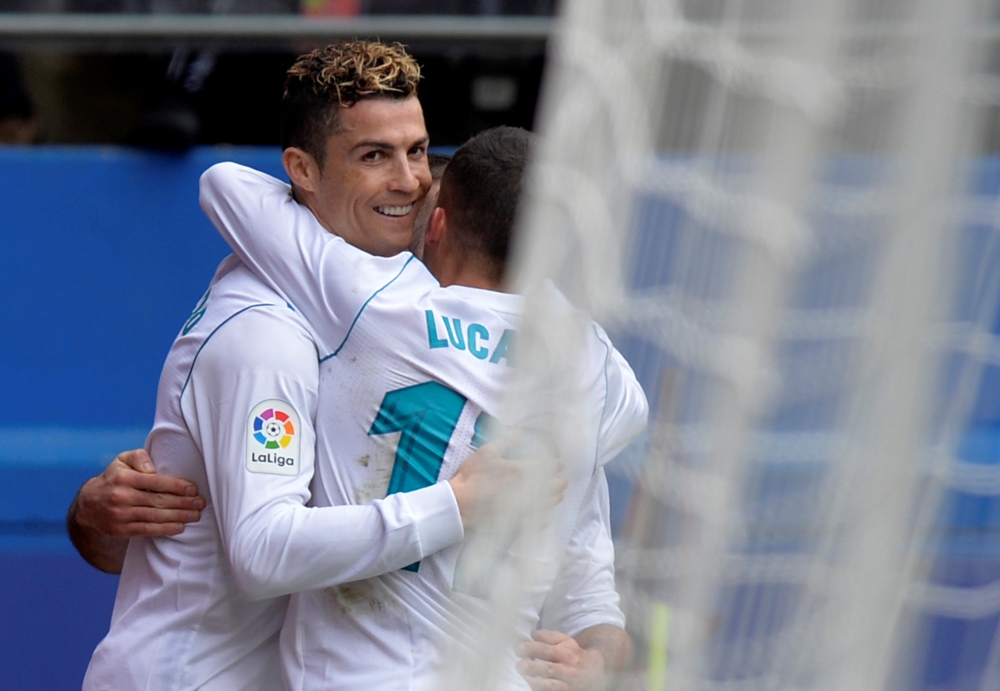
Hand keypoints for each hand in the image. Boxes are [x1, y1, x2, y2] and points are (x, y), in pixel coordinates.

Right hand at [75, 449, 204, 537]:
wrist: (88, 504)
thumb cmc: (114, 477)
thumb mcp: (122, 460)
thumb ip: (139, 457)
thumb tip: (152, 468)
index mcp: (124, 478)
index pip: (155, 482)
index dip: (177, 486)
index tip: (194, 489)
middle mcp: (121, 497)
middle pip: (159, 501)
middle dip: (183, 502)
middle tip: (201, 503)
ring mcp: (121, 515)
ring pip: (156, 516)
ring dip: (179, 516)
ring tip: (196, 515)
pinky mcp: (121, 530)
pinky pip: (147, 530)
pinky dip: (165, 529)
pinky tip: (180, 526)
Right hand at [448, 442, 565, 529]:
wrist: (460, 505)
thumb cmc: (472, 477)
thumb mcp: (487, 452)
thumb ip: (506, 440)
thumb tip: (520, 431)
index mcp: (523, 471)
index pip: (551, 466)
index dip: (556, 464)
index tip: (556, 464)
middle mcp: (529, 489)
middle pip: (556, 486)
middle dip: (559, 481)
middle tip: (558, 479)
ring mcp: (526, 507)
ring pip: (552, 503)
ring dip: (554, 496)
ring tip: (553, 494)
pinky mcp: (521, 522)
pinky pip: (541, 521)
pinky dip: (543, 516)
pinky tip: (541, 514)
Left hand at [516, 630, 606, 690]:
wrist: (595, 673)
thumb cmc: (574, 655)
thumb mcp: (566, 642)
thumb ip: (548, 636)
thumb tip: (532, 634)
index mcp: (566, 654)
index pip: (547, 650)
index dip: (531, 649)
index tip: (518, 648)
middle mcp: (567, 670)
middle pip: (548, 669)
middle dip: (532, 667)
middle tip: (519, 665)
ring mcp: (566, 686)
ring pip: (549, 686)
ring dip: (534, 682)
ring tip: (523, 677)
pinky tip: (529, 686)